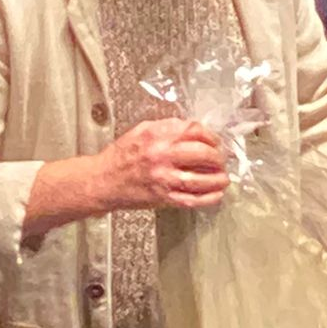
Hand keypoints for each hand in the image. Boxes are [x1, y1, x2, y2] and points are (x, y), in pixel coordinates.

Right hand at [95, 118, 230, 211]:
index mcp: (157, 134)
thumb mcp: (141, 131)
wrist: (102, 181)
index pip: (194, 130)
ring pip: (200, 179)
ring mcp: (163, 178)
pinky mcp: (162, 197)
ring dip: (217, 179)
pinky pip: (190, 199)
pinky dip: (208, 199)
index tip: (215, 142)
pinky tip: (217, 196)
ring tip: (224, 178)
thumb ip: (166, 128)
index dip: (210, 136)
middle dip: (217, 157)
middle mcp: (161, 155)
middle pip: (202, 153)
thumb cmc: (121, 156)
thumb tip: (192, 129)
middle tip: (220, 160)